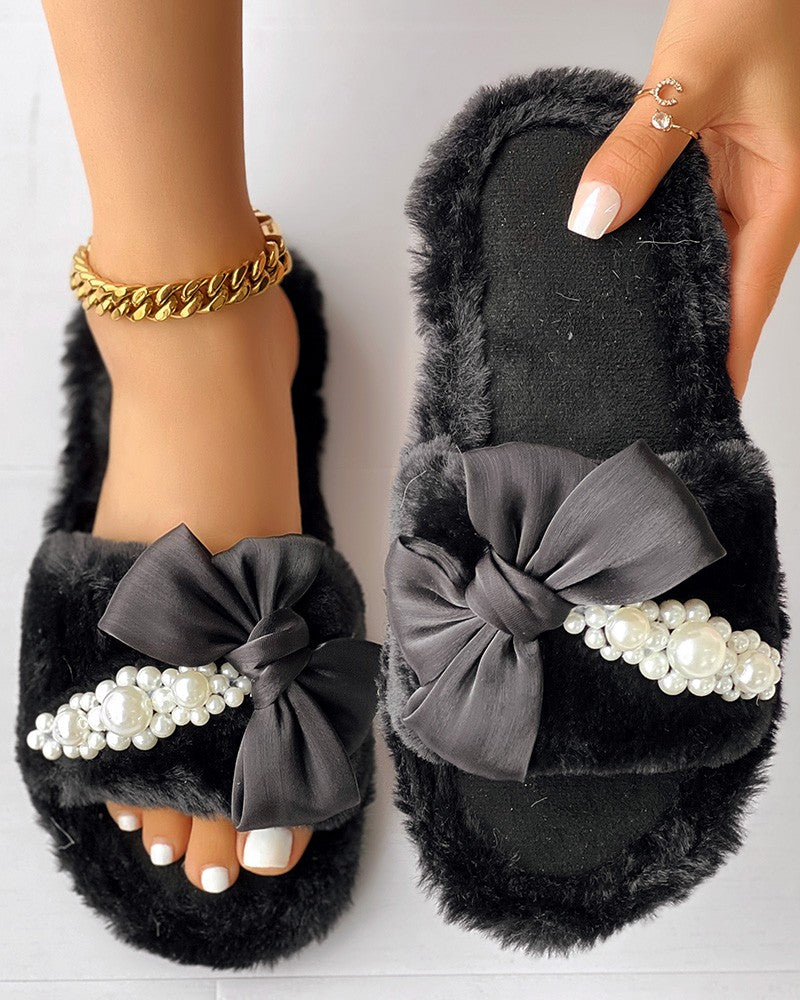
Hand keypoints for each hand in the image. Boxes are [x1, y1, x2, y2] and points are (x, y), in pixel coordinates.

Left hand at [567, 0, 799, 397]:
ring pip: (703, 259)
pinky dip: (655, 247)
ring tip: (630, 346)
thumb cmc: (750, 4)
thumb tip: (594, 217)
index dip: (728, 354)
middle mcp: (763, 198)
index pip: (750, 297)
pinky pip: (684, 222)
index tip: (703, 403)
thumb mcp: (689, 79)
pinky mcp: (710, 167)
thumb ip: (641, 149)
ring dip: (673, 297)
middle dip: (695, 338)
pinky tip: (621, 268)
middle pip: (727, 289)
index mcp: (781, 193)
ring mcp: (737, 185)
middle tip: (650, 388)